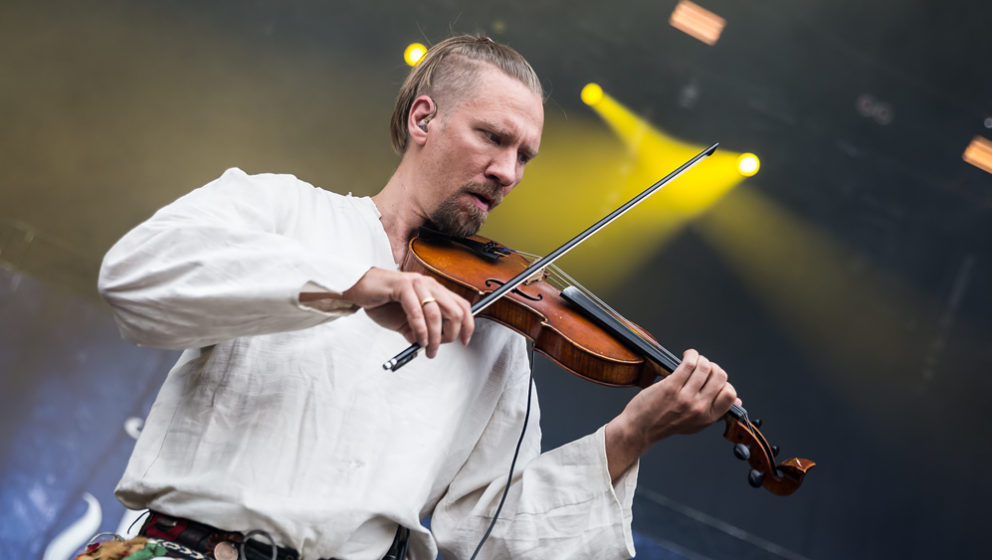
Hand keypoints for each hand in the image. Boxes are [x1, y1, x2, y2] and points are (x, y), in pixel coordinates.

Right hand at [342, 267, 473, 357]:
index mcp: (434, 290)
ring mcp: (417, 284)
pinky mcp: (402, 286)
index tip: (464, 342)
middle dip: (452, 334)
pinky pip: (417, 311)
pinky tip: (418, 338)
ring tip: (427, 348)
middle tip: (439, 347)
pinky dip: (421, 329)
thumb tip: (429, 345)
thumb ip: (419, 331)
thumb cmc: (381, 301)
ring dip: (434, 337)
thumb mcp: (405, 321)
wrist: (358, 288)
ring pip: (437, 313)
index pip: (462, 306)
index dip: (468, 325)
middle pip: (455, 311)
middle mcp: (429, 285)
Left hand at [604, 349, 738, 479]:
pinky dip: (691, 355)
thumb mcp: (696, 423)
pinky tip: (687, 356)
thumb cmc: (667, 424)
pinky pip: (689, 364)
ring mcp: (685, 397)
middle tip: (703, 367)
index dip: (724, 383)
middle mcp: (698, 408)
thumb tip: (738, 400)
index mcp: (708, 418)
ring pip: (705, 367)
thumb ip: (716, 412)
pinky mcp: (670, 387)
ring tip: (694, 359)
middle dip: (713, 367)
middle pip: (720, 377)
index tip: (714, 379)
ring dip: (701, 358)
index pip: (730, 394)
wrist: (641, 429)